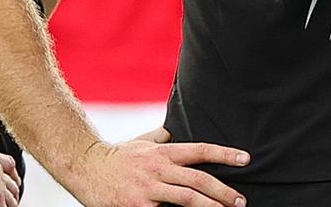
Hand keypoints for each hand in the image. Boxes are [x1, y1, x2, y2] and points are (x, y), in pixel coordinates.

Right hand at [74, 138, 250, 206]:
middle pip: (198, 179)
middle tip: (241, 201)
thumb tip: (175, 131)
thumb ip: (162, 138)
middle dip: (223, 191)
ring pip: (186, 198)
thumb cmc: (118, 155)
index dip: (225, 154)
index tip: (245, 158)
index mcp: (164, 151)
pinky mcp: (136, 206)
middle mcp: (159, 168)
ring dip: (209, 206)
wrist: (85, 167)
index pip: (201, 150)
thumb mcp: (144, 142)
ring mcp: (148, 189)